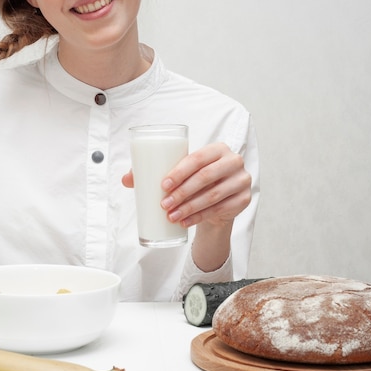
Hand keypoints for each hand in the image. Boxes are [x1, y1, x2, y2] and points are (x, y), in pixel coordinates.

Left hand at [122, 143, 251, 271]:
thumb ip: (153, 171)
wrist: (219, 199)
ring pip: (213, 195)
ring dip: (190, 207)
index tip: (162, 185)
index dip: (180, 171)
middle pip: (205, 177)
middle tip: (164, 204)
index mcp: (217, 148)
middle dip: (182, 192)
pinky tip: (185, 222)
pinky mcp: (244, 199)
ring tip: (171, 216)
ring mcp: (242, 180)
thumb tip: (126, 179)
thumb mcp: (180, 173)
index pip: (198, 158)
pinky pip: (220, 209)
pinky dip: (200, 217)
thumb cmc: (196, 180)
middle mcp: (233, 161)